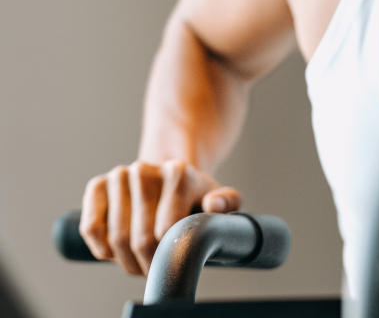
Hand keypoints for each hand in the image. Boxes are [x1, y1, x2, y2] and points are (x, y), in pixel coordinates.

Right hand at [79, 160, 240, 275]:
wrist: (169, 175)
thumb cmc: (195, 195)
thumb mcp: (219, 197)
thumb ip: (227, 202)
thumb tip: (213, 206)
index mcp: (178, 173)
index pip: (165, 232)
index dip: (167, 258)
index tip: (172, 264)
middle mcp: (145, 169)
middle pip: (139, 239)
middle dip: (146, 264)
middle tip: (154, 269)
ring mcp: (120, 175)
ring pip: (114, 237)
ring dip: (125, 260)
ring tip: (139, 261)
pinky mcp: (98, 184)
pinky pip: (90, 227)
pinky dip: (101, 248)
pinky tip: (115, 251)